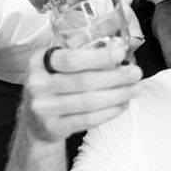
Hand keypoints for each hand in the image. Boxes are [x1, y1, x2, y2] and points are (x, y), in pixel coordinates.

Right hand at [17, 35, 140, 143]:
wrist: (35, 121)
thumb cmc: (53, 85)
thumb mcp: (57, 65)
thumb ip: (81, 52)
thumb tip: (117, 43)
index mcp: (39, 62)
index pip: (70, 59)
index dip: (98, 57)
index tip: (120, 53)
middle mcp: (37, 84)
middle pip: (83, 81)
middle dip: (114, 77)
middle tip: (135, 73)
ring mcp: (44, 108)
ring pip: (87, 102)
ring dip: (116, 95)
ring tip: (134, 89)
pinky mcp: (53, 127)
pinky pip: (87, 120)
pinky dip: (108, 112)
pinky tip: (122, 105)